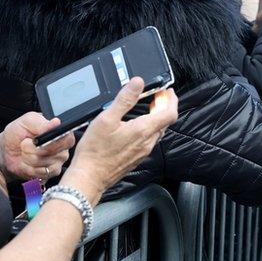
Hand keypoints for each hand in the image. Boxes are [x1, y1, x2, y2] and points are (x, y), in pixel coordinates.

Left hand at [0, 113, 75, 180]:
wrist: (7, 149)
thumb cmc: (18, 133)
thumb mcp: (27, 121)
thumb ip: (42, 123)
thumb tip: (56, 122)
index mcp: (61, 133)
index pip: (67, 140)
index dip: (52, 141)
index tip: (37, 139)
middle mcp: (63, 149)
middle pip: (53, 153)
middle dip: (34, 149)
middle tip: (25, 143)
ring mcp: (57, 163)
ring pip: (43, 164)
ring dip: (28, 158)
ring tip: (24, 152)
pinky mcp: (49, 175)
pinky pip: (39, 173)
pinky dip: (28, 168)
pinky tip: (25, 162)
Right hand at [62, 78, 177, 201]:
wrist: (90, 177)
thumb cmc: (95, 151)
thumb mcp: (107, 119)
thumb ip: (124, 99)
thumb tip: (138, 83)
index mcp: (143, 130)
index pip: (169, 113)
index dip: (171, 100)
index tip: (166, 91)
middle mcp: (147, 142)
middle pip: (165, 121)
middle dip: (165, 105)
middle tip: (158, 95)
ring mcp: (143, 151)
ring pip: (158, 131)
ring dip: (158, 116)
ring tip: (150, 106)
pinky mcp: (137, 157)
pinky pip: (150, 139)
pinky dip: (150, 127)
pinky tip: (139, 125)